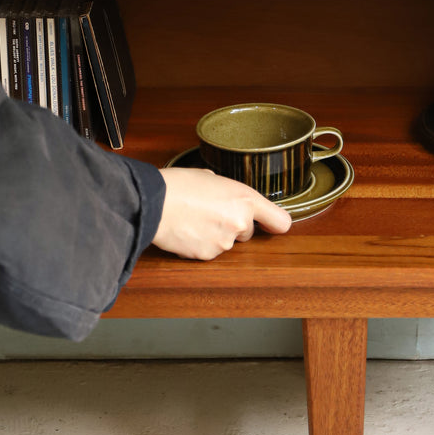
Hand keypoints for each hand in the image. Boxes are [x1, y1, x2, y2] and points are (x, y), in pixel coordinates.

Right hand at [153, 168, 292, 260]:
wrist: (153, 202)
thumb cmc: (178, 185)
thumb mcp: (210, 178)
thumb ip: (226, 191)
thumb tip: (223, 196)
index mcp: (245, 199)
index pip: (280, 221)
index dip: (275, 224)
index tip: (271, 225)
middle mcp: (240, 223)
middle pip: (247, 232)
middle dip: (233, 226)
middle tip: (210, 212)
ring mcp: (224, 243)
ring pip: (226, 243)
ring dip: (214, 235)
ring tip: (193, 218)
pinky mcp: (207, 256)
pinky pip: (208, 251)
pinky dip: (199, 244)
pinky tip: (186, 230)